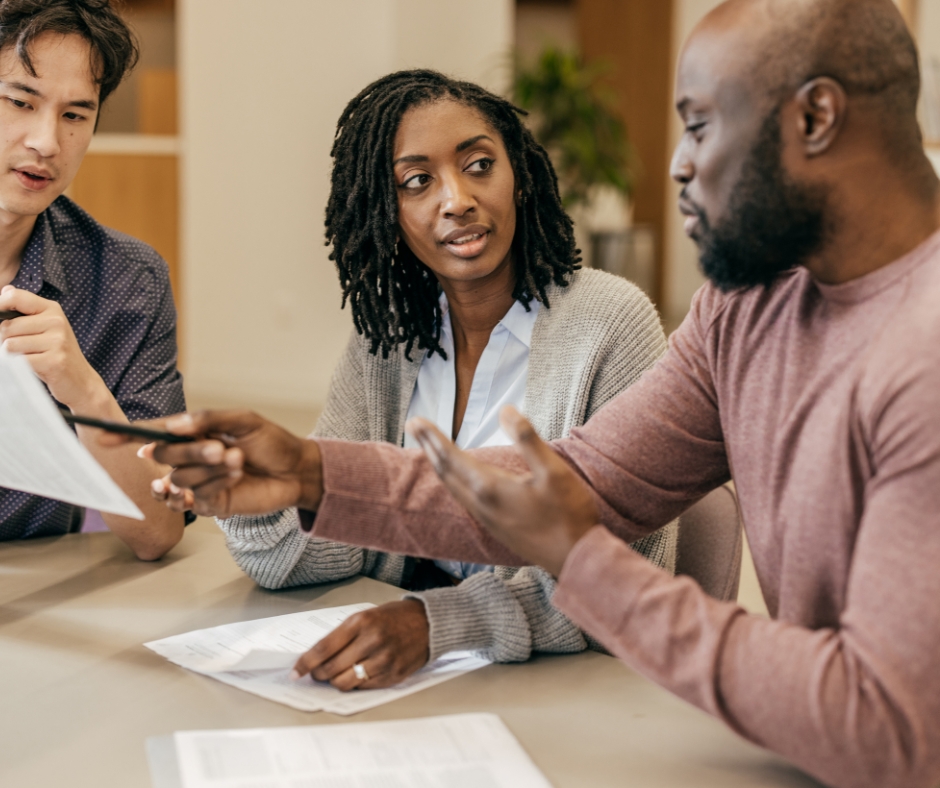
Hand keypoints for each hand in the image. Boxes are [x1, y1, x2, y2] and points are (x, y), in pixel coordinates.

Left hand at [0, 286, 106, 409]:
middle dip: (7, 339)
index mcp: (52, 309)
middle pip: (7, 326)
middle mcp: (56, 322)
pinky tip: (37, 367)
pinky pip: (20, 361)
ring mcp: (57, 341)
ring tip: (31, 357)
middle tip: (24, 347)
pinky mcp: (54, 360)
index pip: (14, 297)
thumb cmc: (58, 353)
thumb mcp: (45, 326)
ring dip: (13, 355)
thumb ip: (25, 309)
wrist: (81, 380)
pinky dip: (22, 367)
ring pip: (9, 344)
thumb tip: (5, 290)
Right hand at [101, 410, 323, 517]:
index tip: (102, 436)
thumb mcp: (244, 420)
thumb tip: (175, 424)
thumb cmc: (272, 442)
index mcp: (193, 434)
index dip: (127, 436)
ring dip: (208, 470)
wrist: (297, 471)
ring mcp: (199, 483)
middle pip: (163, 457)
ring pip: (180, 479)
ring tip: (238, 461)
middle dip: (189, 452)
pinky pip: (196, 498)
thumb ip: (209, 419)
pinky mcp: (210, 505)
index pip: (153, 434)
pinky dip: (213, 486)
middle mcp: (190, 458)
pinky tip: (232, 477)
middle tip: (221, 447)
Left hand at [291, 600, 429, 689]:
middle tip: (316, 674)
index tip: (295, 672)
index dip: (305, 663)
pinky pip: (363, 687)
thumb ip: (342, 634)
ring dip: (335, 682)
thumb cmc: (394, 618)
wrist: (428, 623)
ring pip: (345, 683)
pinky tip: (357, 675)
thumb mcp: (366, 615)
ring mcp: (383, 660)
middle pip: (331, 669)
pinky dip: (355, 684)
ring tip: (337, 675)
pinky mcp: (393, 675)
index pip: (323, 648)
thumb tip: (317, 657)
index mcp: (361, 622)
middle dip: (318, 675)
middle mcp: (371, 641)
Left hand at [408, 405, 598, 575]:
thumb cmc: (568, 514)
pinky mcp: (495, 528)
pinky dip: (452, 481)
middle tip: (413, 425)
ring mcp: (487, 519)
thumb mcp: (554, 471)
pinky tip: (458, 479)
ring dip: (438, 464)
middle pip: (445, 471)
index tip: (415, 420)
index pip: (451, 456)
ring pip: (452, 487)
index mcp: (490, 488)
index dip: (432, 436)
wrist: (575, 559)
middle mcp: (481, 505)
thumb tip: (506, 411)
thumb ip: (527, 439)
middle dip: (428, 446)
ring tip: (429, 448)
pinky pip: (463, 499)